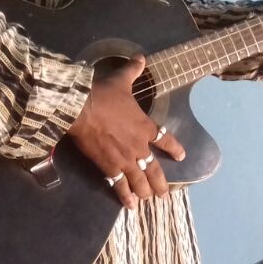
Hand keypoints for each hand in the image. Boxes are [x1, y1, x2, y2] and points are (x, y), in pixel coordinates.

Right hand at [66, 55, 183, 208]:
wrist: (82, 109)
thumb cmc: (103, 94)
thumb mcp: (121, 80)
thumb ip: (132, 71)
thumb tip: (140, 57)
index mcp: (145, 126)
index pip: (164, 139)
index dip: (173, 148)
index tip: (180, 156)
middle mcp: (139, 146)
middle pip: (153, 168)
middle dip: (160, 182)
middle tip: (164, 194)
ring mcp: (124, 159)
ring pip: (139, 180)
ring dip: (146, 192)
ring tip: (151, 200)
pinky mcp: (108, 167)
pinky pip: (119, 185)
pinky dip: (124, 196)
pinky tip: (130, 206)